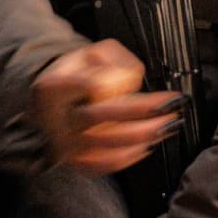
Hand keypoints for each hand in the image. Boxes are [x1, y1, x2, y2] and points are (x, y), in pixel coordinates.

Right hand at [31, 40, 180, 175]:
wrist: (46, 106)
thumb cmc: (73, 77)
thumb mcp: (90, 54)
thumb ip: (114, 60)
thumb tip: (131, 81)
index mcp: (56, 87)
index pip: (91, 85)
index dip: (120, 83)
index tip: (144, 84)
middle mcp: (59, 117)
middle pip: (106, 116)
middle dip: (145, 112)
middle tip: (171, 108)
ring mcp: (66, 142)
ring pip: (111, 143)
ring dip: (145, 135)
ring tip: (167, 125)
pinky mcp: (75, 160)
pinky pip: (107, 163)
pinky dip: (131, 156)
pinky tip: (147, 144)